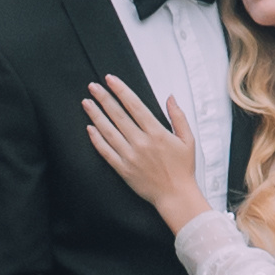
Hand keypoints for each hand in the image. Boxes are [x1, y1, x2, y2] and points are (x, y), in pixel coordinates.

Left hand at [82, 77, 208, 234]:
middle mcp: (141, 142)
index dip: (121, 90)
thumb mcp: (188, 139)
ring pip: (108, 131)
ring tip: (86, 103)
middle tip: (92, 86)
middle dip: (103, 98)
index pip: (135, 105)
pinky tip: (90, 128)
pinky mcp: (123, 169)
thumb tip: (170, 97)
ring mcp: (130, 156)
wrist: (176, 195)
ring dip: (96, 115)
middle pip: (118, 115)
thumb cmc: (183, 168)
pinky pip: (106, 152)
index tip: (111, 79)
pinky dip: (97, 139)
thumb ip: (178, 116)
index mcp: (156, 133)